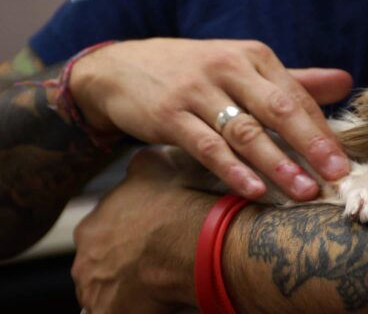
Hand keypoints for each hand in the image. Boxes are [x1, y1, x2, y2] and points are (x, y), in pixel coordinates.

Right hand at [71, 38, 352, 199]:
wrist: (121, 68)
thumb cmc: (194, 72)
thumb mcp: (242, 66)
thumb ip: (293, 80)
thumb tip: (346, 82)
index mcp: (253, 56)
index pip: (295, 96)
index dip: (322, 130)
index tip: (343, 162)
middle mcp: (228, 68)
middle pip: (278, 109)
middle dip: (311, 144)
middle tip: (336, 175)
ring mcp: (197, 91)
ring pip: (244, 131)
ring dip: (277, 163)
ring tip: (303, 191)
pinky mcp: (170, 114)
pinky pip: (207, 146)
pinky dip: (232, 169)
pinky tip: (253, 190)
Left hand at [72, 148, 209, 312]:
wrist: (190, 239)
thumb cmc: (178, 201)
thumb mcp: (158, 164)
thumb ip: (142, 165)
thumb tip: (142, 159)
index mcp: (93, 224)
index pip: (103, 235)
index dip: (127, 237)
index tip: (149, 239)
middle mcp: (85, 257)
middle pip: (100, 265)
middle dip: (122, 265)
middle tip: (154, 264)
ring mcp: (95, 289)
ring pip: (108, 291)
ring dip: (128, 289)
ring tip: (161, 285)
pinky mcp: (108, 313)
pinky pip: (116, 312)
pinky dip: (135, 308)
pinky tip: (160, 301)